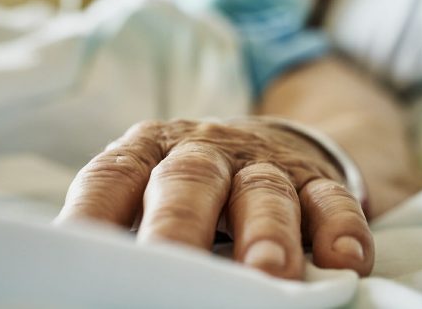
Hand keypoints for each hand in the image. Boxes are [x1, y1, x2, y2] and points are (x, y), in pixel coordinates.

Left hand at [56, 117, 373, 278]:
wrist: (266, 141)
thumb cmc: (193, 189)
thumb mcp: (151, 192)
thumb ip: (126, 223)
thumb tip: (85, 281)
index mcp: (149, 154)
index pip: (112, 178)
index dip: (93, 213)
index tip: (77, 251)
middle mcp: (203, 152)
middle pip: (188, 180)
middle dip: (181, 225)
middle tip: (172, 270)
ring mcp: (262, 163)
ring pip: (264, 189)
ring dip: (267, 231)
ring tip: (269, 273)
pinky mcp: (315, 178)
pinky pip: (331, 198)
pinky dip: (340, 227)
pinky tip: (343, 261)